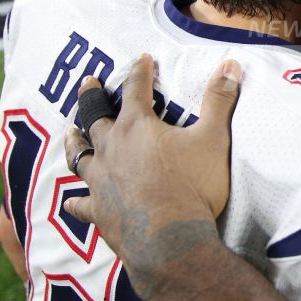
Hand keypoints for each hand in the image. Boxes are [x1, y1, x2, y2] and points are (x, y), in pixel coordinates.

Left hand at [63, 54, 241, 293]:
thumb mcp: (214, 139)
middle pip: (95, 116)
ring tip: (69, 132)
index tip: (142, 59)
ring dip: (74, 142)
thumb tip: (231, 65)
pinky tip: (70, 202)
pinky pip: (81, 204)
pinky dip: (76, 202)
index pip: (135, 89)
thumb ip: (219, 100)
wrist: (171, 241)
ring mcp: (100, 181)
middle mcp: (111, 149)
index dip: (139, 71)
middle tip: (87, 83)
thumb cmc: (193, 187)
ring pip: (79, 155)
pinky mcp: (99, 211)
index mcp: (137, 127)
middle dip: (92, 96)